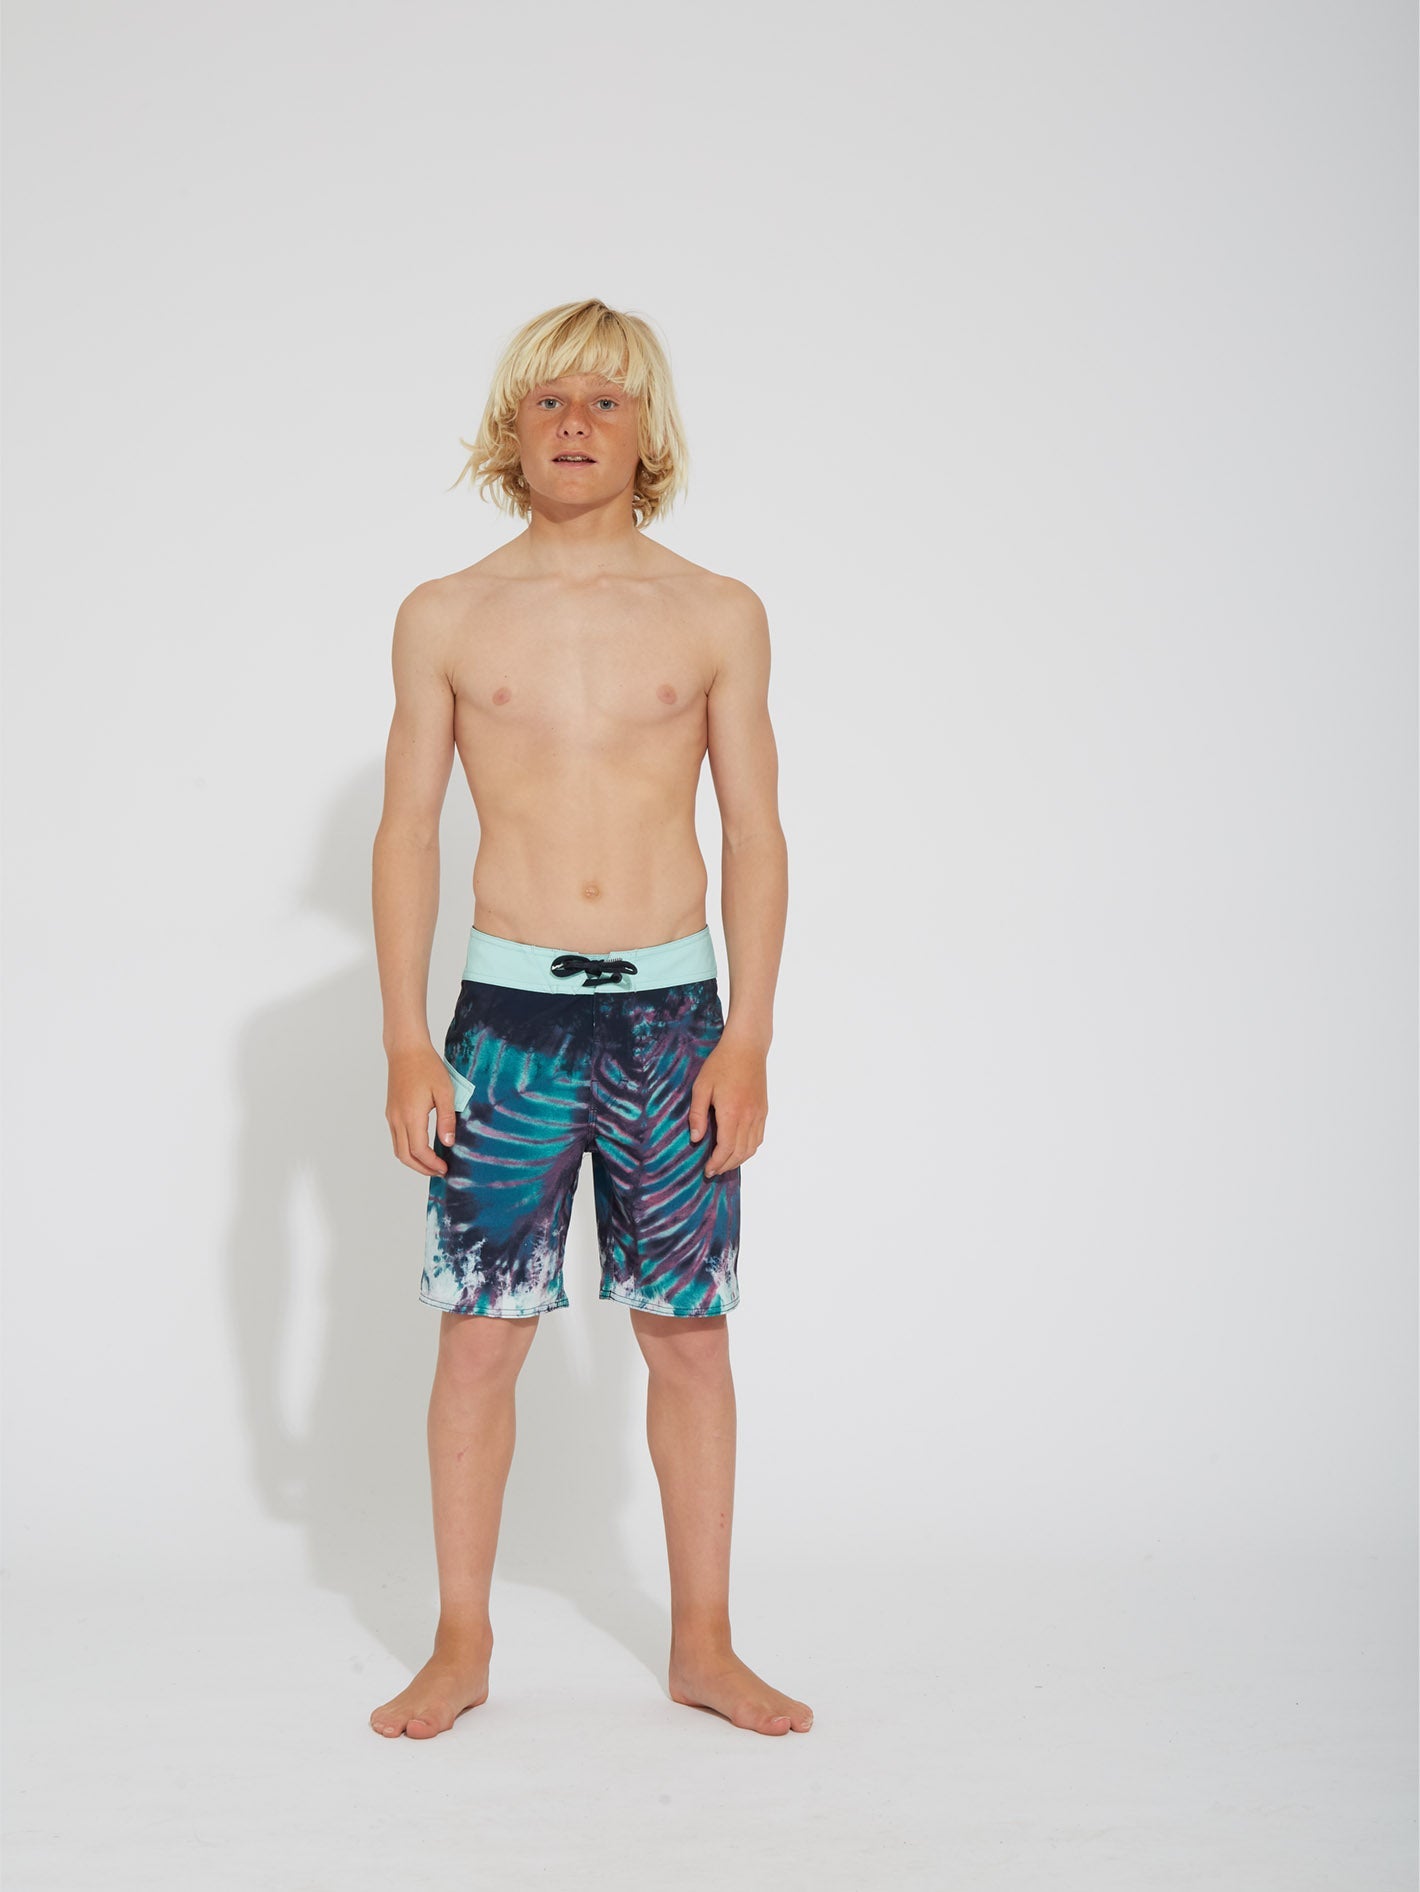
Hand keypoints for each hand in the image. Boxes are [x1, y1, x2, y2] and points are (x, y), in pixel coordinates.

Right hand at [385, 1044, 456, 1176]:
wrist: (406, 1050)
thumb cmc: (427, 1067)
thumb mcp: (445, 1092)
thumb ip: (447, 1119)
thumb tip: (448, 1143)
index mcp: (411, 1115)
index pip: (419, 1151)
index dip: (432, 1164)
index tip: (445, 1168)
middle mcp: (397, 1119)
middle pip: (404, 1156)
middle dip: (421, 1168)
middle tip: (438, 1171)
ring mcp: (391, 1116)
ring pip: (397, 1149)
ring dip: (413, 1160)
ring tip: (431, 1163)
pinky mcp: (390, 1111)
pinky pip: (396, 1138)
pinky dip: (407, 1149)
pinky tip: (421, 1147)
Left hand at [688, 1031, 767, 1177]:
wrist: (747, 1048)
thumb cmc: (721, 1064)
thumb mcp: (702, 1087)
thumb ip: (698, 1114)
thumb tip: (696, 1138)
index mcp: (731, 1113)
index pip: (725, 1148)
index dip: (716, 1163)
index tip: (706, 1170)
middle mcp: (748, 1117)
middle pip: (739, 1152)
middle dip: (725, 1166)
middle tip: (712, 1171)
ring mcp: (759, 1114)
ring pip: (751, 1148)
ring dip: (738, 1160)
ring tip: (724, 1163)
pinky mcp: (763, 1110)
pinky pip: (759, 1137)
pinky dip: (749, 1149)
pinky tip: (738, 1149)